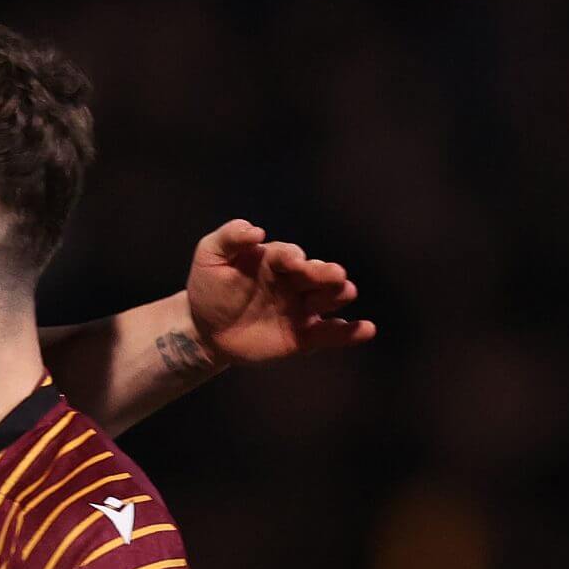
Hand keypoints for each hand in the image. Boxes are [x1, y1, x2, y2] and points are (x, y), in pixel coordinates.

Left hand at [184, 219, 372, 366]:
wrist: (203, 329)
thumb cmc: (209, 288)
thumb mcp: (209, 256)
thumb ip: (229, 238)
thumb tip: (255, 231)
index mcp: (276, 261)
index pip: (290, 255)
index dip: (292, 257)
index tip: (292, 261)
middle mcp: (295, 282)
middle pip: (317, 274)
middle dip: (325, 273)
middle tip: (334, 275)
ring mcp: (302, 309)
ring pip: (328, 299)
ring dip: (339, 294)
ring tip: (345, 291)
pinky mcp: (303, 336)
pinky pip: (330, 334)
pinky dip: (349, 332)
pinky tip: (366, 329)